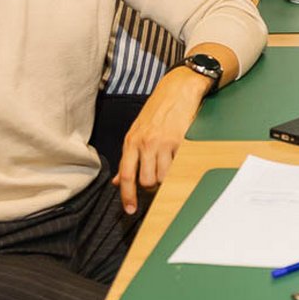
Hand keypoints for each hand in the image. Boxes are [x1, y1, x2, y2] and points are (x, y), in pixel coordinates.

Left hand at [116, 66, 211, 211]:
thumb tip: (118, 181)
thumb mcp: (136, 131)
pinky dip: (179, 167)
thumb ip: (128, 157)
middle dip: (152, 186)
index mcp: (131, 141)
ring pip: (163, 177)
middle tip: (156, 178)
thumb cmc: (157, 110)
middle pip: (146, 181)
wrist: (178, 89)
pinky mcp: (180, 141)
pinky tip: (179, 158)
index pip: (126, 175)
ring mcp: (163, 143)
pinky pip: (178, 166)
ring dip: (166, 178)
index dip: (127, 196)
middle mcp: (145, 143)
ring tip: (168, 167)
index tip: (130, 210)